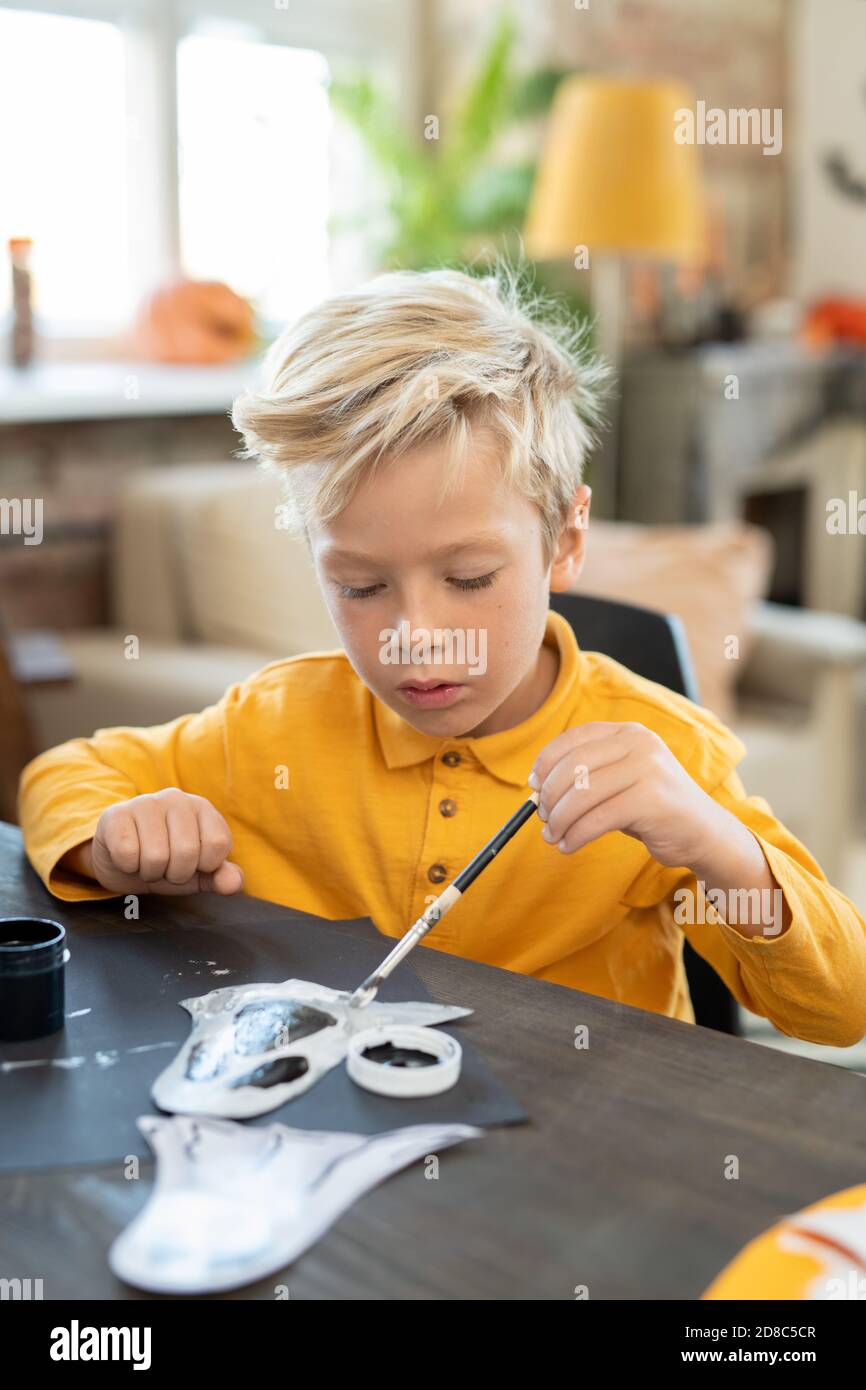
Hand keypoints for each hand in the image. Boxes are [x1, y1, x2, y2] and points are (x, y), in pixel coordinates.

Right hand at [67, 789, 244, 894]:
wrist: (121, 862)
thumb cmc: (167, 863)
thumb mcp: (198, 873)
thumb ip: (219, 877)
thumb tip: (234, 883)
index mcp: (203, 808)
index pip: (218, 844)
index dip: (204, 866)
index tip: (193, 864)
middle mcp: (176, 798)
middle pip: (187, 852)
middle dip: (175, 873)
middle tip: (166, 867)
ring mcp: (144, 802)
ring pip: (156, 856)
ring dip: (150, 872)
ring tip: (146, 862)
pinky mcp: (115, 814)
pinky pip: (127, 854)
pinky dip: (128, 866)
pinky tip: (127, 856)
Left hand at [529, 722, 726, 867]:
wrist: (704, 833)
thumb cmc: (652, 809)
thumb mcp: (620, 781)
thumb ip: (587, 776)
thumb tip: (536, 789)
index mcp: (629, 732)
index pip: (574, 739)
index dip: (546, 762)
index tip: (532, 785)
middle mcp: (639, 743)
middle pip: (573, 766)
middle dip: (549, 796)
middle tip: (543, 819)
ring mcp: (648, 769)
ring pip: (581, 794)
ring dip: (559, 820)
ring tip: (553, 836)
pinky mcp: (651, 800)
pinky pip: (597, 819)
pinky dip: (575, 835)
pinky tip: (569, 846)